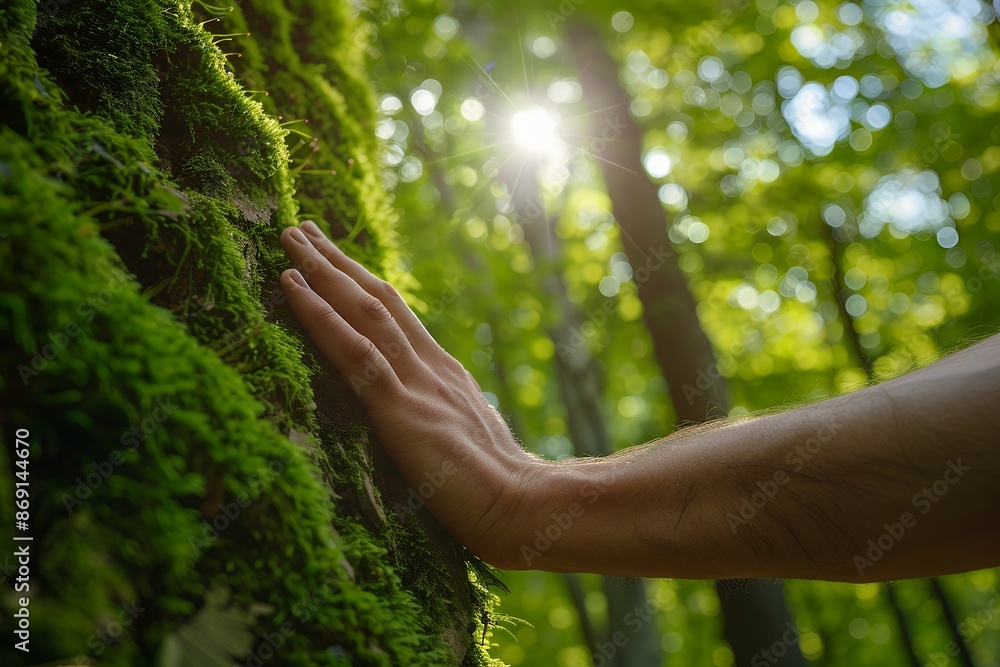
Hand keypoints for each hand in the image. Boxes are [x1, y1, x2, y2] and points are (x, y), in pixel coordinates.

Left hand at [279, 221, 541, 565]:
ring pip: (362, 311)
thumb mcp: (467, 439)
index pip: (397, 316)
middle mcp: (429, 366)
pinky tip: (291, 289)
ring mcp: (415, 383)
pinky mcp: (400, 410)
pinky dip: (320, 316)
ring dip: (323, 271)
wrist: (523, 506)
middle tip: (301, 229)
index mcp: (443, 373)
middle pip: (377, 298)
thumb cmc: (496, 488)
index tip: (335, 259)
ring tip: (291, 240)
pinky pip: (354, 353)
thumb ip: (442, 417)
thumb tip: (424, 415)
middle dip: (337, 262)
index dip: (362, 283)